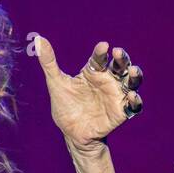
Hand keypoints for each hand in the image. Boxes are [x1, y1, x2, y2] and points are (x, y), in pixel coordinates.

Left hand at [35, 35, 143, 156]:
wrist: (71, 133)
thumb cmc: (65, 106)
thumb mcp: (56, 83)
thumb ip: (49, 62)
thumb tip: (37, 39)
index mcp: (94, 72)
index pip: (100, 58)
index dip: (102, 51)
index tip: (103, 46)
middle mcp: (108, 80)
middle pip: (121, 65)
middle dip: (123, 58)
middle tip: (118, 53)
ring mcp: (116, 95)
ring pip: (133, 81)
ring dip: (135, 75)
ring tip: (133, 71)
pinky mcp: (122, 112)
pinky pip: (134, 105)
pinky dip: (135, 100)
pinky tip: (131, 96)